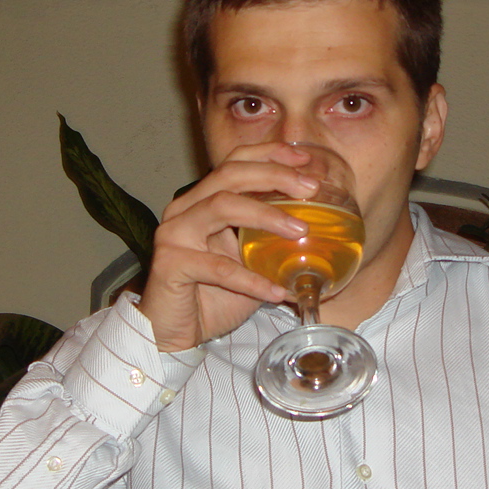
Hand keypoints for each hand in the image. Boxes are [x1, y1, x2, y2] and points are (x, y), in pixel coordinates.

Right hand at [138, 143, 319, 351]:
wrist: (173, 333)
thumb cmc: (212, 295)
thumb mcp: (247, 260)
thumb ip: (269, 240)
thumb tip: (318, 230)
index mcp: (201, 201)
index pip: (234, 163)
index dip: (269, 154)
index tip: (304, 158)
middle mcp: (184, 209)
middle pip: (230, 175)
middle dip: (274, 176)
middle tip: (310, 189)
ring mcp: (173, 234)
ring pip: (222, 207)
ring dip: (266, 216)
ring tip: (300, 232)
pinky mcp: (170, 264)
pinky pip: (218, 268)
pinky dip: (251, 280)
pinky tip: (276, 291)